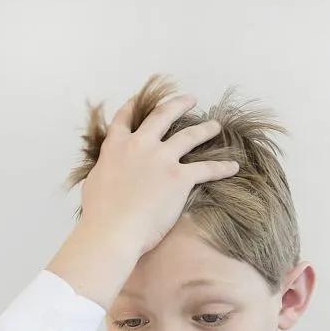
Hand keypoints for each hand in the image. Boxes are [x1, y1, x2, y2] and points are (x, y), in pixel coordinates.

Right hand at [79, 93, 238, 256]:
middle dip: (178, 104)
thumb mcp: (95, 182)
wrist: (112, 230)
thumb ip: (107, 169)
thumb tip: (111, 172)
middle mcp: (140, 145)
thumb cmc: (99, 215)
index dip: (134, 106)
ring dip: (205, 129)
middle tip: (190, 99)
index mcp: (116, 146)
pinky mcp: (179, 177)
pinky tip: (234, 167)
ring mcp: (161, 159)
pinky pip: (207, 169)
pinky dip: (222, 167)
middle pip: (162, 116)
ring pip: (189, 136)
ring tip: (215, 125)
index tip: (141, 99)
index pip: (124, 119)